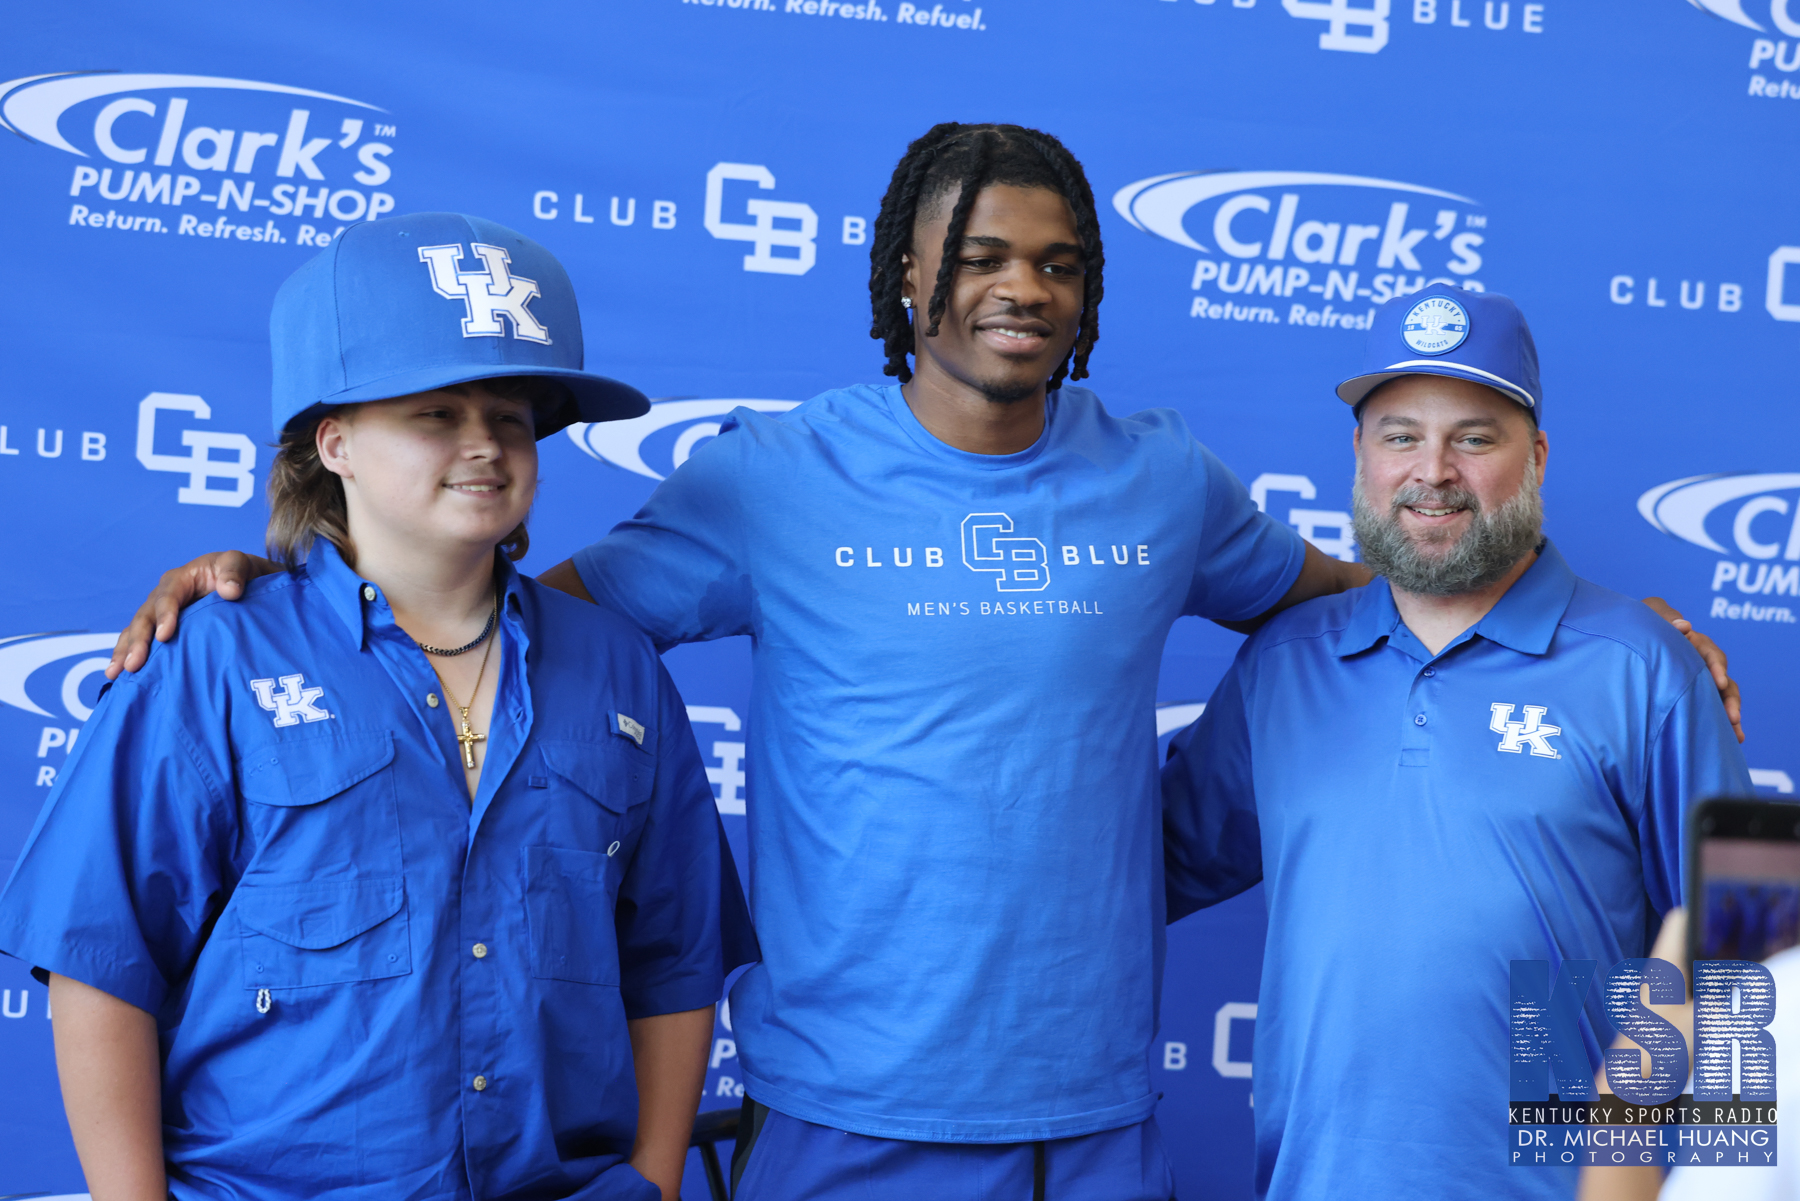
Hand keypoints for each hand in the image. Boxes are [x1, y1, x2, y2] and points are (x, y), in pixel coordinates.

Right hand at [107, 551, 278, 678]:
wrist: (244, 584)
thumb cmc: (239, 572)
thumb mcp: (239, 563)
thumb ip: (234, 572)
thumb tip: (230, 591)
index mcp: (180, 580)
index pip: (167, 598)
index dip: (164, 616)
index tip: (165, 637)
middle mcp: (163, 597)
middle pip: (145, 618)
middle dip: (137, 641)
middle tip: (133, 664)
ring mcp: (159, 615)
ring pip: (136, 632)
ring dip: (125, 652)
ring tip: (117, 674)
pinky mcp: (162, 631)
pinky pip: (141, 643)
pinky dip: (130, 657)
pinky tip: (122, 677)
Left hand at [1641, 598, 1742, 743]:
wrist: (1621, 641)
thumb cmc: (1636, 624)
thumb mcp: (1647, 614)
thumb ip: (1664, 616)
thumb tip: (1686, 626)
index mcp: (1691, 642)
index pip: (1710, 653)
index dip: (1716, 667)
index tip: (1719, 682)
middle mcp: (1698, 661)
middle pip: (1722, 680)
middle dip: (1730, 699)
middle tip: (1733, 717)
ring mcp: (1696, 679)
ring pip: (1720, 697)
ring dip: (1730, 714)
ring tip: (1736, 735)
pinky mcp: (1691, 694)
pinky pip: (1709, 708)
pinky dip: (1720, 721)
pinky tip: (1731, 738)